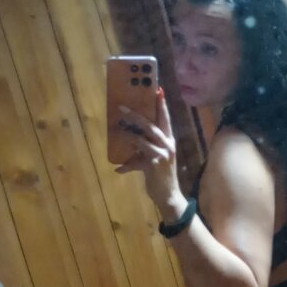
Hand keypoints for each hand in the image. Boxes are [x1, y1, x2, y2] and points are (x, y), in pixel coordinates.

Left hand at [115, 90, 185, 219]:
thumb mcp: (154, 162)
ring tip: (117, 125)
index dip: (162, 105)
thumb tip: (123, 158)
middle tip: (122, 106)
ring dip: (128, 130)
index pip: (165, 119)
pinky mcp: (154, 162)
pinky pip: (137, 155)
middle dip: (137, 114)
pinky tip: (119, 168)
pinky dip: (127, 163)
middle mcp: (167, 144)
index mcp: (169, 141)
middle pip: (151, 123)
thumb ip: (141, 155)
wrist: (169, 196)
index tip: (158, 89)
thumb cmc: (161, 178)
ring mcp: (162, 153)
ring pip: (143, 136)